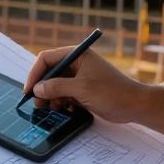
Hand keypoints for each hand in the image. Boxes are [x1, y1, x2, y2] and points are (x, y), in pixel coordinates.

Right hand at [25, 47, 146, 123]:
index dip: (35, 73)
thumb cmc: (111, 92)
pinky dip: (60, 101)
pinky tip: (64, 109)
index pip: (47, 59)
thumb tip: (37, 89)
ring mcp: (80, 77)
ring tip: (50, 108)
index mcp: (77, 55)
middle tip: (37, 102)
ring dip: (50, 96)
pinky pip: (64, 94)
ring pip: (56, 85)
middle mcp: (76, 64)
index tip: (29, 90)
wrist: (134, 105)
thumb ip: (57, 87)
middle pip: (50, 72)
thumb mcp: (81, 88)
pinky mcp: (83, 90)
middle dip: (42, 87)